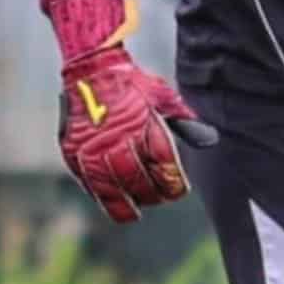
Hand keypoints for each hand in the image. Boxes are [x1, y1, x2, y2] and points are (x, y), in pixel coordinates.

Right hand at [42, 0, 218, 222]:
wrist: (92, 71)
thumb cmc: (132, 85)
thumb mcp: (164, 97)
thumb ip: (185, 122)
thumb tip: (210, 140)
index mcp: (143, 125)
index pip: (162, 164)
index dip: (172, 182)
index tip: (179, 190)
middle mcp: (117, 139)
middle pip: (137, 179)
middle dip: (152, 194)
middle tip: (161, 199)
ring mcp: (93, 147)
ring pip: (110, 187)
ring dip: (125, 203)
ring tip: (136, 212)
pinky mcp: (73, 151)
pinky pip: (87, 181)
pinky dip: (101, 195)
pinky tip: (111, 200)